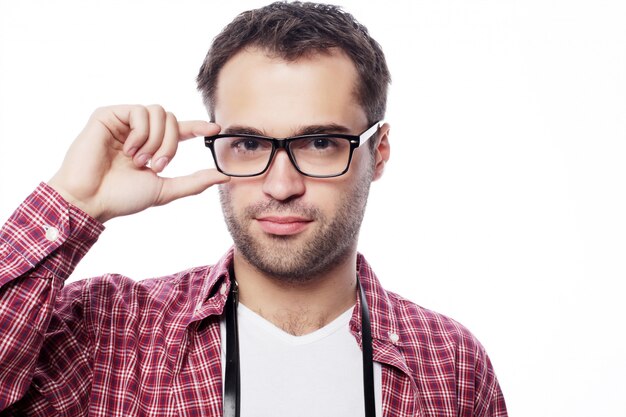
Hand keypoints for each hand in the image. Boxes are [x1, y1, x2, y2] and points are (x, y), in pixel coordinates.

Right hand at [48, 105, 229, 222]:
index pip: (180, 131)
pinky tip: (127, 150)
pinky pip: (140, 112)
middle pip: (172, 120)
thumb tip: (225, 175)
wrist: (91, 199)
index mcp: (152, 147)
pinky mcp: (108, 115)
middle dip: (171, 144)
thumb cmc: (123, 197)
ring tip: (138, 160)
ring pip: (159, 113)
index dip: (198, 127)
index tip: (215, 129)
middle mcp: (139, 132)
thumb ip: (195, 182)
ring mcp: (123, 122)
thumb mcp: (165, 189)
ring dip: (156, 140)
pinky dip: (140, 133)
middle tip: (157, 165)